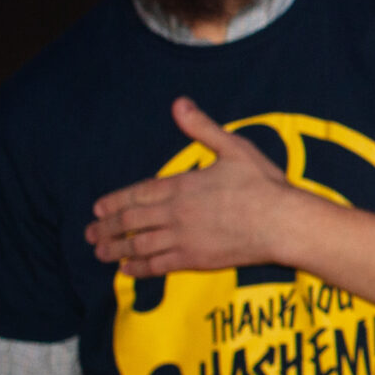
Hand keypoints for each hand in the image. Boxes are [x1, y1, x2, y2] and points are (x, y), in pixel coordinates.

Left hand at [87, 98, 312, 277]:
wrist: (283, 223)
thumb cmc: (263, 184)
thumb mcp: (235, 148)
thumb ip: (202, 128)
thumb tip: (179, 104)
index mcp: (182, 186)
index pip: (137, 194)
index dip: (115, 202)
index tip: (98, 209)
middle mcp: (175, 213)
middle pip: (130, 222)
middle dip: (106, 228)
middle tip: (90, 234)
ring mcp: (183, 238)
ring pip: (138, 246)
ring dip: (115, 250)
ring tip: (100, 253)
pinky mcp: (195, 259)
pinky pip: (158, 265)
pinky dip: (139, 268)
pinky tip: (127, 270)